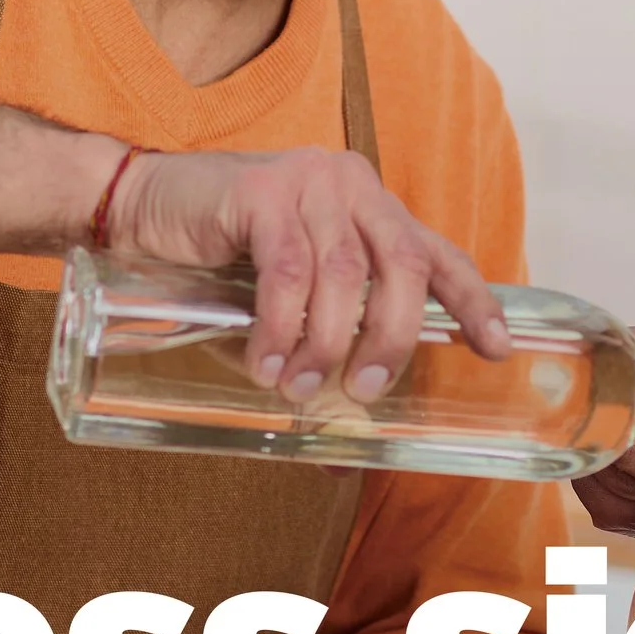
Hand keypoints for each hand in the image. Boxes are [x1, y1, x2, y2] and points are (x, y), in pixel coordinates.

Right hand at [112, 143, 507, 397]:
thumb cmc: (218, 262)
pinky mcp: (261, 190)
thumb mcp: (285, 306)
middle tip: (367, 389)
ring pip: (345, 274)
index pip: (439, 254)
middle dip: (394, 338)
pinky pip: (287, 270)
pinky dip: (282, 326)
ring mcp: (309, 182)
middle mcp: (352, 187)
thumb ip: (319, 355)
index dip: (474, 303)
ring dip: (327, 343)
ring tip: (300, 387)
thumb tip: (342, 451)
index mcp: (373, 210)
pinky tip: (269, 362)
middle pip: (404, 267)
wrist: (138, 207)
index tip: (497, 350)